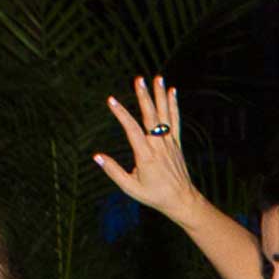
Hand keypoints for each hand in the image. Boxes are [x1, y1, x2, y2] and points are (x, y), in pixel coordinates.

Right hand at [93, 75, 206, 220]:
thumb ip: (113, 171)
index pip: (132, 129)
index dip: (121, 114)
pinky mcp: (176, 144)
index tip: (111, 100)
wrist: (181, 200)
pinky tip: (172, 92)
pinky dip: (173, 105)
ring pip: (165, 115)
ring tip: (157, 77)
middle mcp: (159, 146)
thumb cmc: (154, 196)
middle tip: (138, 79)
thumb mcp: (130, 187)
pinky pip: (175, 121)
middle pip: (151, 116)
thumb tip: (96, 157)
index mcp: (146, 155)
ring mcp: (170, 143)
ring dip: (160, 95)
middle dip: (143, 96)